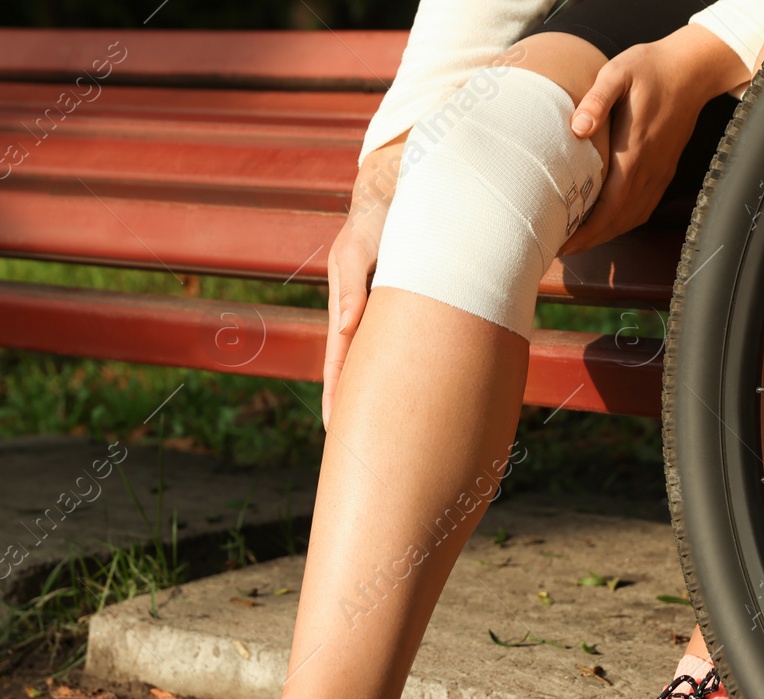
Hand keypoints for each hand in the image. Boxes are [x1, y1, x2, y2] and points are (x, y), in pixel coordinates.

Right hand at [324, 135, 405, 430]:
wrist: (410, 184)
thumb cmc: (380, 214)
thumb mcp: (361, 245)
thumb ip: (352, 286)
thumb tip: (348, 329)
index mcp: (349, 309)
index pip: (339, 364)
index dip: (337, 397)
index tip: (336, 431)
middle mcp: (367, 319)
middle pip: (361, 374)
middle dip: (359, 410)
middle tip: (362, 450)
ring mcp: (390, 316)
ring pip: (385, 365)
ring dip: (385, 396)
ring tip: (394, 435)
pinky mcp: (415, 308)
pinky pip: (413, 348)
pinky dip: (413, 373)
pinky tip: (426, 394)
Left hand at [558, 25, 748, 257]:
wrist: (691, 69)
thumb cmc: (650, 68)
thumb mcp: (619, 72)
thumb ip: (598, 99)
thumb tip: (578, 127)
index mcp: (635, 153)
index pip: (609, 206)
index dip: (587, 231)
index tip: (564, 244)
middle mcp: (650, 170)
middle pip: (619, 220)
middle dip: (591, 240)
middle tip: (561, 250)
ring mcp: (660, 172)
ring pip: (633, 217)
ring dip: (606, 234)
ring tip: (579, 242)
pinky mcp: (664, 170)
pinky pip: (644, 207)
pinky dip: (624, 222)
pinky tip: (607, 224)